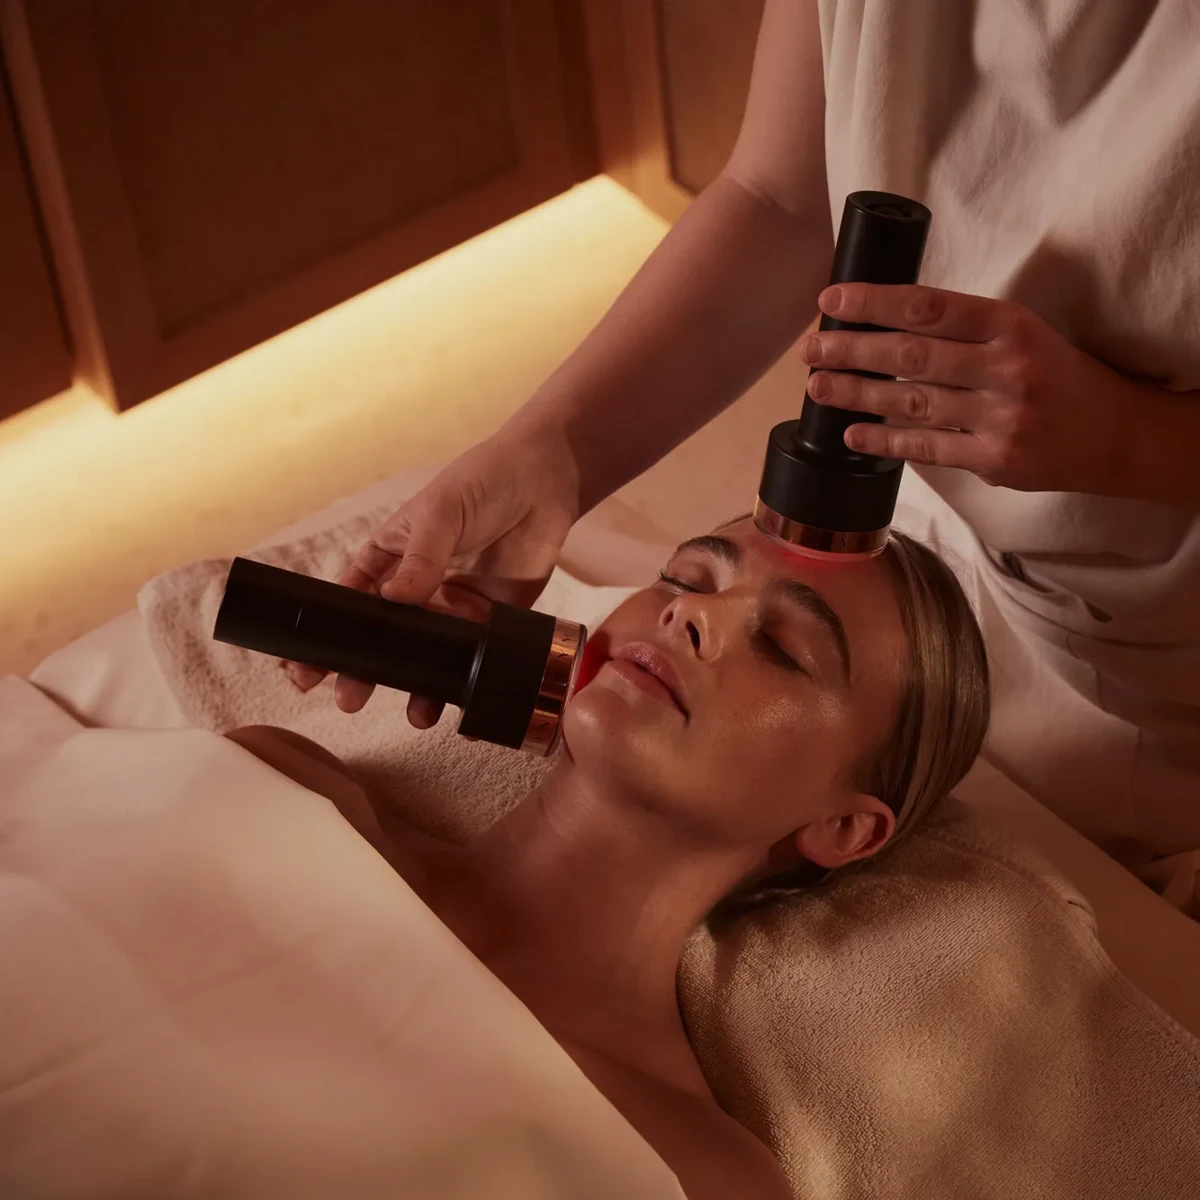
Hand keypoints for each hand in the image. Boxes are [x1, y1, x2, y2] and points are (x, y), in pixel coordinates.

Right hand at [285, 421, 580, 719]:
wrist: (545, 480)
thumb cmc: (481, 481)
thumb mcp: (441, 511)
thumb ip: (421, 557)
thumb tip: (395, 599)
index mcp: (389, 559)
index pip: (349, 603)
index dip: (326, 635)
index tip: (305, 667)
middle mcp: (416, 590)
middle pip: (384, 640)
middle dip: (362, 673)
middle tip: (347, 700)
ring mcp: (453, 609)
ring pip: (427, 659)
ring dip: (417, 689)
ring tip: (415, 715)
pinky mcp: (491, 621)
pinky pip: (474, 661)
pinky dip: (467, 687)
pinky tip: (464, 709)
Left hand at [802, 283, 1142, 494]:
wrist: (1114, 434)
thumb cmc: (1055, 374)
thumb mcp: (1019, 333)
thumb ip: (962, 329)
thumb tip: (882, 321)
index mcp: (1010, 325)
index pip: (928, 306)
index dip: (874, 302)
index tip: (831, 301)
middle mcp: (1006, 368)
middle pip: (911, 355)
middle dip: (852, 350)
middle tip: (812, 348)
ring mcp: (1000, 418)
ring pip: (911, 402)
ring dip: (857, 394)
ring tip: (817, 387)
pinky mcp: (995, 460)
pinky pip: (927, 448)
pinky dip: (885, 440)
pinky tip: (851, 433)